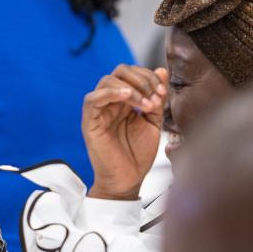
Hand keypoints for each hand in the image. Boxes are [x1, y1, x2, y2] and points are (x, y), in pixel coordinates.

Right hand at [83, 65, 167, 199]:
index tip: (162, 93)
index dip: (149, 77)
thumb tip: (161, 70)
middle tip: (155, 97)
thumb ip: (157, 98)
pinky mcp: (90, 122)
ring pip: (107, 81)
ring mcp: (99, 111)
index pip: (133, 73)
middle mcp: (110, 102)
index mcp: (125, 101)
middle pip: (120, 71)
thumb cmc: (138, 155)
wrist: (127, 180)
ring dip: (131, 88)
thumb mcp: (154, 122)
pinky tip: (126, 97)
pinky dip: (110, 93)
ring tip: (145, 104)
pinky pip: (92, 99)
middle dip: (142, 79)